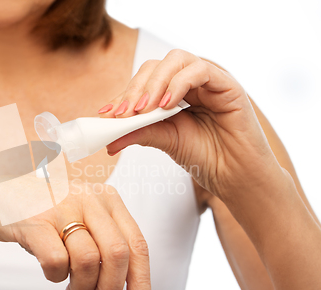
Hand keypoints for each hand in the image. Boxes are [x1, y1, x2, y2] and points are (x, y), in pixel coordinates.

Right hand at [0, 179, 151, 289]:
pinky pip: (57, 262)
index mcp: (108, 200)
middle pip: (118, 255)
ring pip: (89, 261)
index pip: (137, 245)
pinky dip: (56, 278)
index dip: (141, 282)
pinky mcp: (35, 221)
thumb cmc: (46, 217)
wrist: (1, 197)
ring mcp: (62, 207)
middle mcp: (89, 199)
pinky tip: (53, 274)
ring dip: (83, 289)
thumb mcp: (82, 233)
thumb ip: (103, 266)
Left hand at [99, 49, 281, 198]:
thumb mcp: (164, 140)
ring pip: (176, 61)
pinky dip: (179, 84)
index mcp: (175, 91)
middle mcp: (191, 81)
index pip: (145, 80)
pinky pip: (200, 70)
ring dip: (154, 83)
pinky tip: (167, 105)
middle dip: (136, 88)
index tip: (106, 113)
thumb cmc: (205, 156)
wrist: (235, 176)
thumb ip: (138, 132)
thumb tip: (108, 139)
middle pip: (157, 66)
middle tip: (123, 113)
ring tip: (143, 109)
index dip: (124, 94)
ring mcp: (210, 79)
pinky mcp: (228, 84)